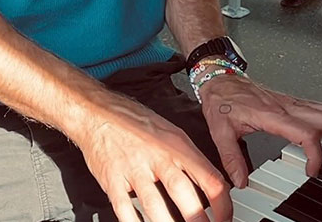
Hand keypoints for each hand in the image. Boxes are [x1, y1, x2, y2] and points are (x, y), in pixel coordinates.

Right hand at [76, 93, 232, 221]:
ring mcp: (134, 169)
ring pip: (155, 207)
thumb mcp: (170, 132)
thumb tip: (211, 184)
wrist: (96, 111)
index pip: (210, 178)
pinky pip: (125, 210)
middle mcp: (157, 157)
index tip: (225, 219)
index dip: (223, 205)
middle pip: (184, 196)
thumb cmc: (134, 121)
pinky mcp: (112, 180)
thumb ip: (188, 158)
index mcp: (177, 145)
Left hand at [198, 74, 321, 186]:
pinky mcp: (293, 102)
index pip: (303, 132)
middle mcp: (287, 106)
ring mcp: (292, 102)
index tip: (314, 172)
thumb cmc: (223, 100)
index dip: (314, 154)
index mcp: (271, 114)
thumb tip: (241, 181)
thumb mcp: (219, 130)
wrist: (220, 78)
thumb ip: (231, 157)